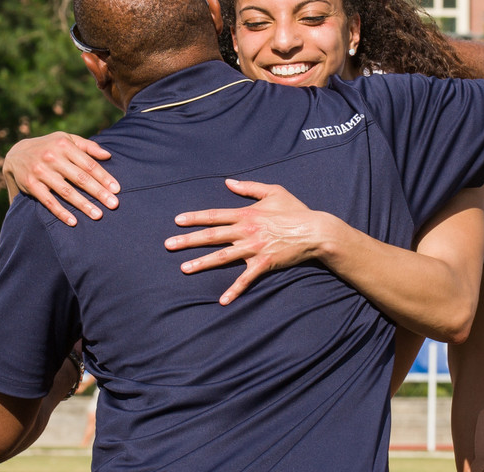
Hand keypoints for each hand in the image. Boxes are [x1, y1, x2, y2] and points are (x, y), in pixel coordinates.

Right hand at [3, 132, 119, 225]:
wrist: (16, 154)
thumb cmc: (50, 147)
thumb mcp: (67, 139)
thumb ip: (88, 146)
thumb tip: (108, 155)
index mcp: (64, 145)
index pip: (88, 164)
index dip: (104, 177)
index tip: (117, 189)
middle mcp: (52, 157)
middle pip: (80, 178)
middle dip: (98, 192)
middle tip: (114, 204)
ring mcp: (40, 172)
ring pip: (66, 191)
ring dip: (83, 204)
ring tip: (98, 215)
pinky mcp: (31, 185)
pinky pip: (48, 201)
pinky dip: (60, 212)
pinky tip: (73, 221)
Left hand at [165, 179, 334, 304]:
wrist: (315, 230)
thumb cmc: (295, 211)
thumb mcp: (274, 191)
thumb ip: (250, 187)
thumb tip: (229, 182)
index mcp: (246, 214)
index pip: (215, 215)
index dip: (195, 218)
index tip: (177, 221)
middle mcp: (246, 230)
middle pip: (211, 235)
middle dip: (188, 240)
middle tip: (168, 245)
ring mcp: (253, 248)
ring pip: (222, 256)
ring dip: (202, 263)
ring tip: (184, 269)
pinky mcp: (263, 263)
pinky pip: (245, 279)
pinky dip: (234, 290)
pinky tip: (222, 301)